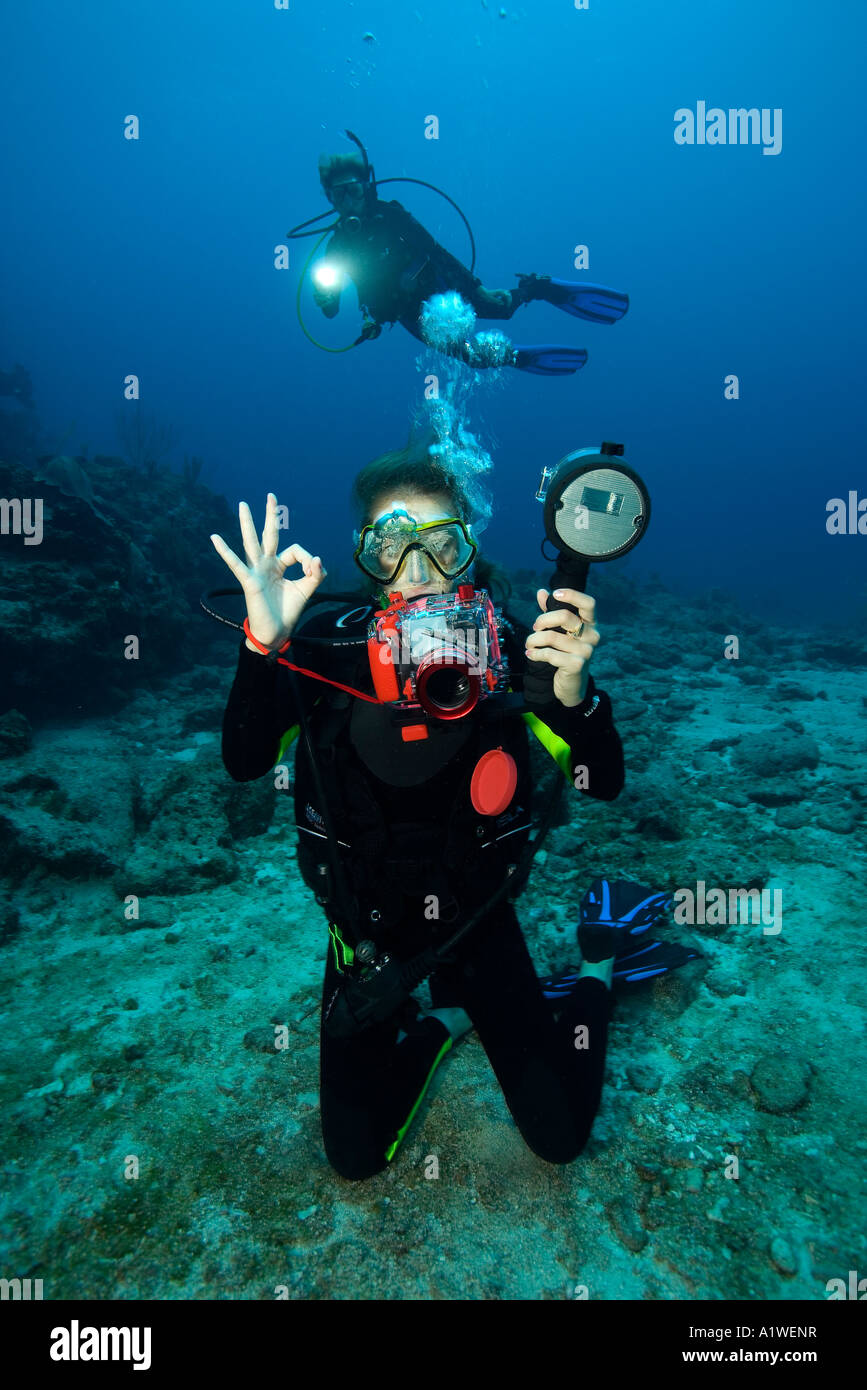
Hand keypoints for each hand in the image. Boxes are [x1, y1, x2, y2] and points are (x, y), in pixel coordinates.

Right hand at [210, 493, 326, 651]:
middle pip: (268, 535)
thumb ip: (315, 574)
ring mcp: (256, 571)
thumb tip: (317, 558)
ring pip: (251, 543)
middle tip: (271, 496)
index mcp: (279, 565)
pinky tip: (215, 538)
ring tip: (243, 505)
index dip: (306, 559)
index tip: (312, 571)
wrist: (276, 632)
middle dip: (270, 516)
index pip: (295, 551)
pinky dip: (225, 551)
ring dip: (247, 523)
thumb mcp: (306, 590)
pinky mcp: (249, 581)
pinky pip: (235, 564)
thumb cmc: (287, 611)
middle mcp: (266, 564)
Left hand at [524, 588, 599, 706]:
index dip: (572, 595)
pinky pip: (550, 653)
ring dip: (534, 639)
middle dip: (542, 620)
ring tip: (529, 644)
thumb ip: (552, 612)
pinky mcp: (577, 665)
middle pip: (565, 616)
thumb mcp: (560, 632)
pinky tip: (531, 654)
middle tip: (534, 627)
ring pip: (551, 636)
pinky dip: (536, 653)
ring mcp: (586, 651)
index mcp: (591, 624)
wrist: (571, 685)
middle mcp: (592, 636)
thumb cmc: (565, 653)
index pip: (588, 603)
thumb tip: (541, 592)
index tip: (555, 594)